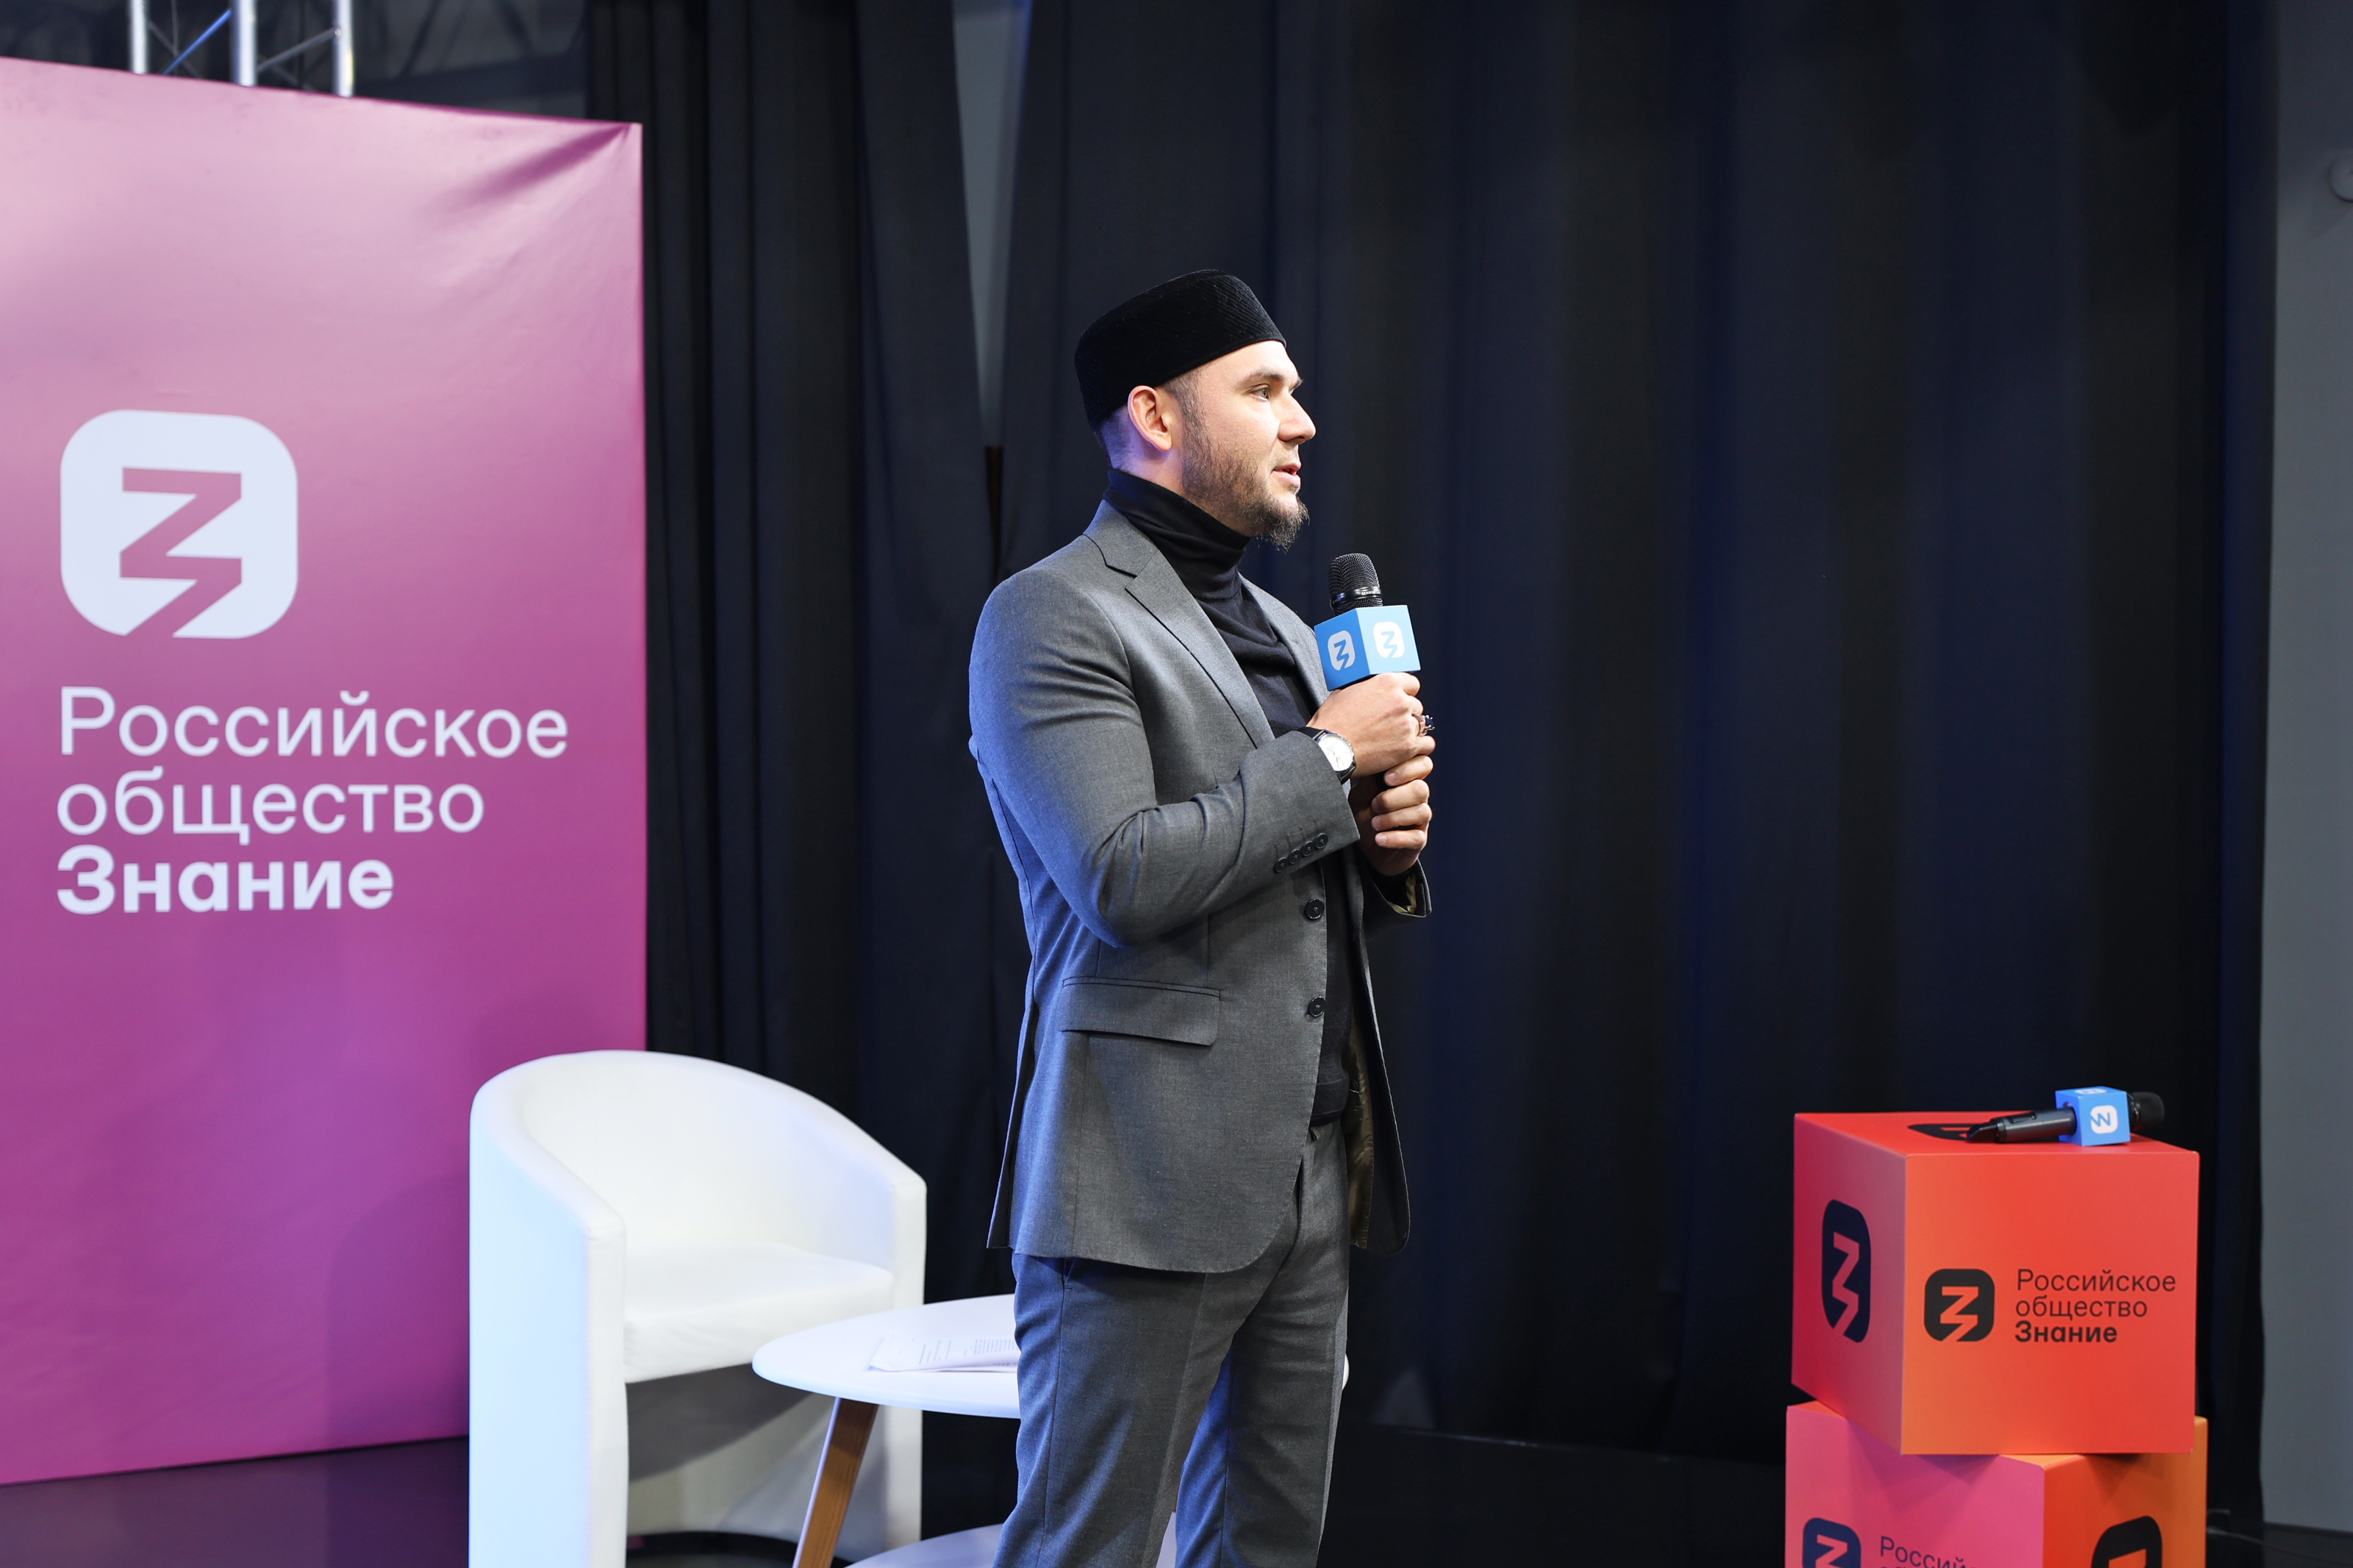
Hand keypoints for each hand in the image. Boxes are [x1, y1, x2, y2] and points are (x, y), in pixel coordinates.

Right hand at [1308, 672, 1429, 778]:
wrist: (1331, 749)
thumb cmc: (1333, 723)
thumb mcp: (1344, 692)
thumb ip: (1364, 687)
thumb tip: (1367, 687)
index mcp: (1387, 683)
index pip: (1412, 683)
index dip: (1406, 692)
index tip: (1401, 699)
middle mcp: (1400, 701)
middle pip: (1416, 705)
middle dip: (1406, 713)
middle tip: (1392, 722)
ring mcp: (1406, 724)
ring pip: (1421, 724)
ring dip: (1410, 729)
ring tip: (1396, 737)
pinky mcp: (1408, 746)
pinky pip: (1425, 744)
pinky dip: (1418, 747)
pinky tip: (1407, 749)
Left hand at [1351, 748, 1432, 878]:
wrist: (1362, 849)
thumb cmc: (1364, 815)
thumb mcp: (1361, 794)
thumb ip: (1370, 777)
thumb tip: (1372, 755)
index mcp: (1406, 781)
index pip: (1423, 764)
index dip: (1409, 768)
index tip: (1386, 778)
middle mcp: (1417, 799)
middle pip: (1422, 789)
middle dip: (1395, 797)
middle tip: (1375, 804)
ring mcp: (1419, 820)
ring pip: (1421, 811)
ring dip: (1393, 817)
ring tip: (1375, 824)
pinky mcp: (1418, 841)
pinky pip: (1416, 837)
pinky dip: (1395, 838)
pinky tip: (1380, 839)